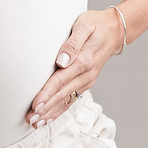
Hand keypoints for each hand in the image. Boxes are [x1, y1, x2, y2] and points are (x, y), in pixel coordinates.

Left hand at [27, 8, 123, 126]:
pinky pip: (71, 99)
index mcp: (84, 60)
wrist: (115, 31)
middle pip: (62, 94)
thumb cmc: (97, 25)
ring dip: (51, 113)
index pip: (61, 80)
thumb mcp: (84, 25)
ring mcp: (87, 80)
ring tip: (36, 122)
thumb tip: (62, 60)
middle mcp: (86, 74)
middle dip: (46, 108)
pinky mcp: (85, 83)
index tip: (36, 104)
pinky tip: (49, 118)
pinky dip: (60, 110)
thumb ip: (72, 43)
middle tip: (31, 118)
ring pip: (66, 100)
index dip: (47, 93)